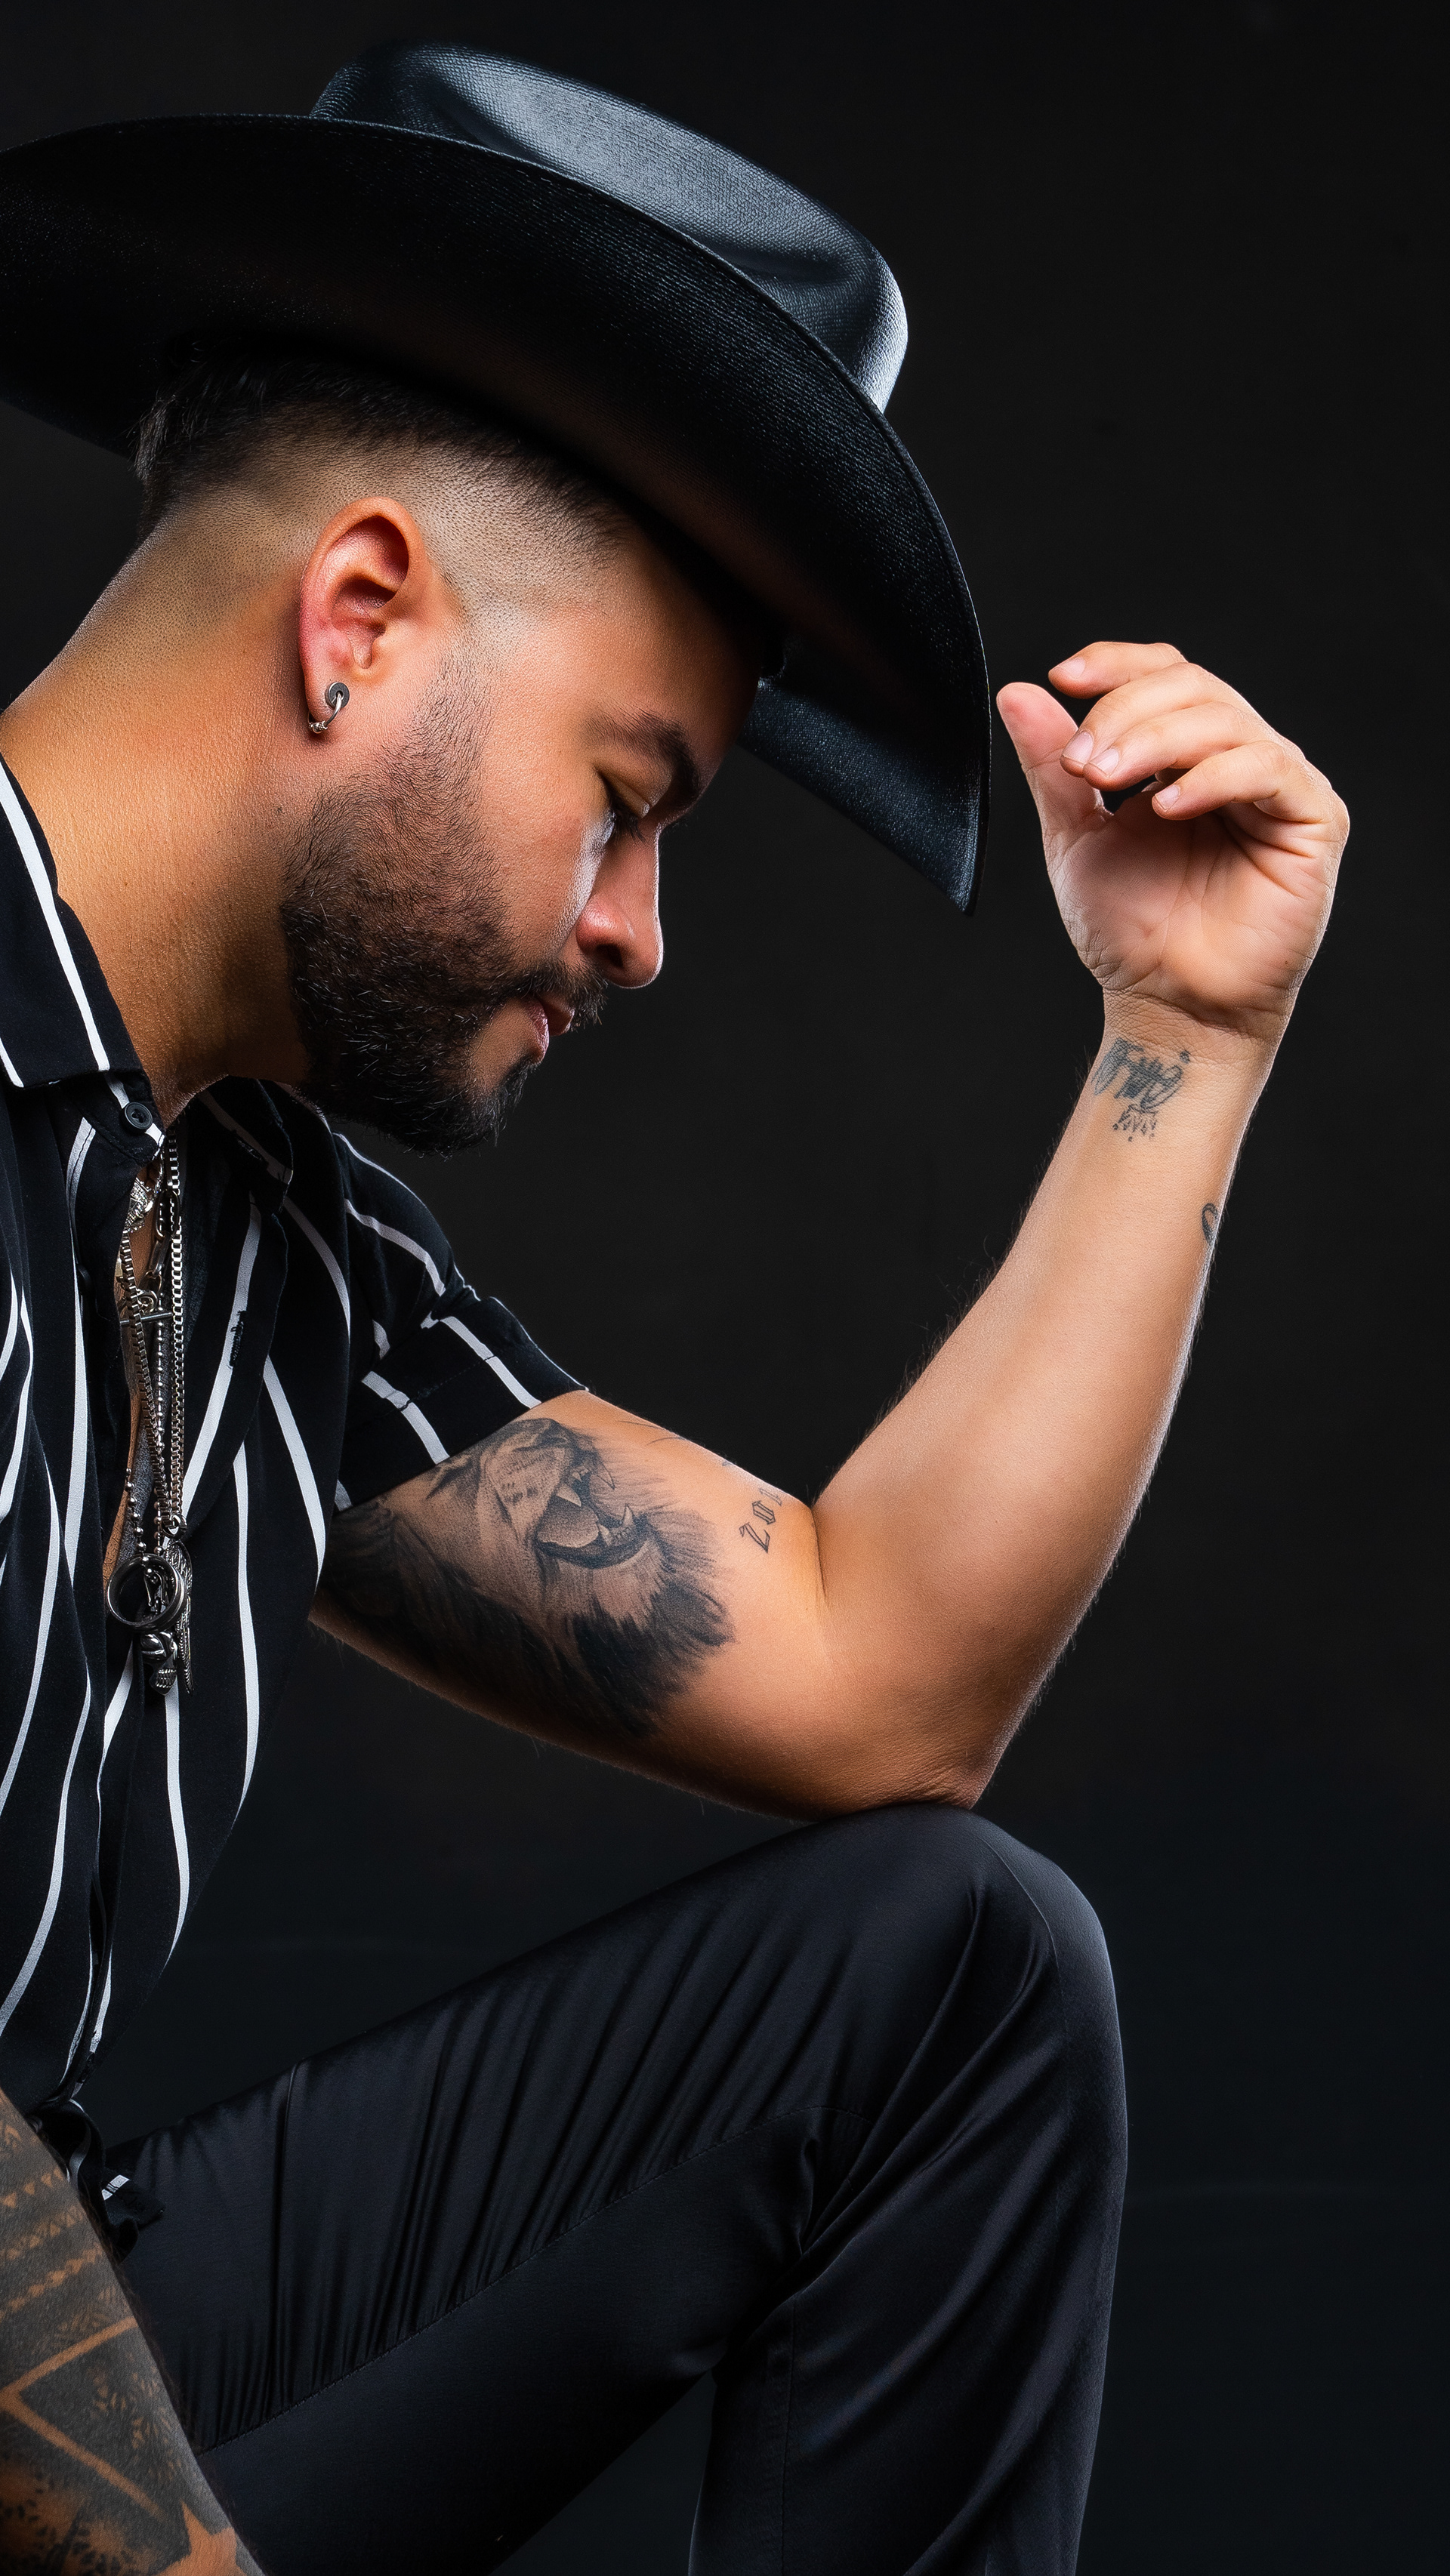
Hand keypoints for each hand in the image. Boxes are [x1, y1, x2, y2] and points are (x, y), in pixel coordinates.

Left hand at [997, 642, 1348, 1041]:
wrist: (1169, 1003)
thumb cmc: (1132, 931)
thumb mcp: (1076, 836)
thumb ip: (1051, 767)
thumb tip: (1017, 693)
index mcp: (1184, 755)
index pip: (1163, 674)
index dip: (1117, 663)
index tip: (1063, 676)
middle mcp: (1235, 759)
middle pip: (1192, 686)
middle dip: (1125, 713)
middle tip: (1081, 762)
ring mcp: (1279, 785)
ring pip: (1225, 720)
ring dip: (1156, 739)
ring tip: (1108, 781)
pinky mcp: (1314, 818)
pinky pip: (1267, 768)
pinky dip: (1212, 776)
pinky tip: (1167, 806)